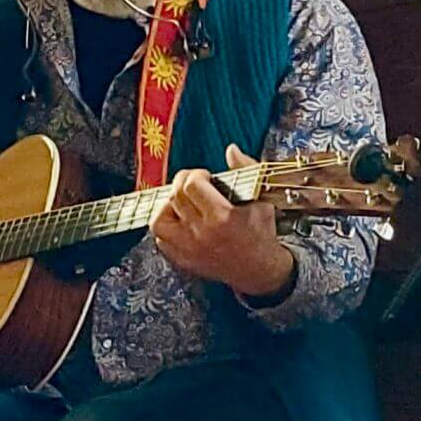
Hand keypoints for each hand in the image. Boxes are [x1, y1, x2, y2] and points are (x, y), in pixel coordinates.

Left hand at [149, 143, 295, 300]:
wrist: (259, 270)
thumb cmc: (261, 233)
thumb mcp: (261, 199)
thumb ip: (246, 171)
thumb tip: (231, 150)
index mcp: (222, 217)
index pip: (191, 184)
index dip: (196, 175)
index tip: (206, 177)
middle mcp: (202, 234)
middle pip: (175, 197)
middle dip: (182, 184)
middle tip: (194, 185)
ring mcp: (189, 250)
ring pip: (159, 219)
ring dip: (168, 206)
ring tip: (182, 204)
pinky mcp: (183, 260)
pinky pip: (161, 239)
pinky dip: (166, 227)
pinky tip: (180, 221)